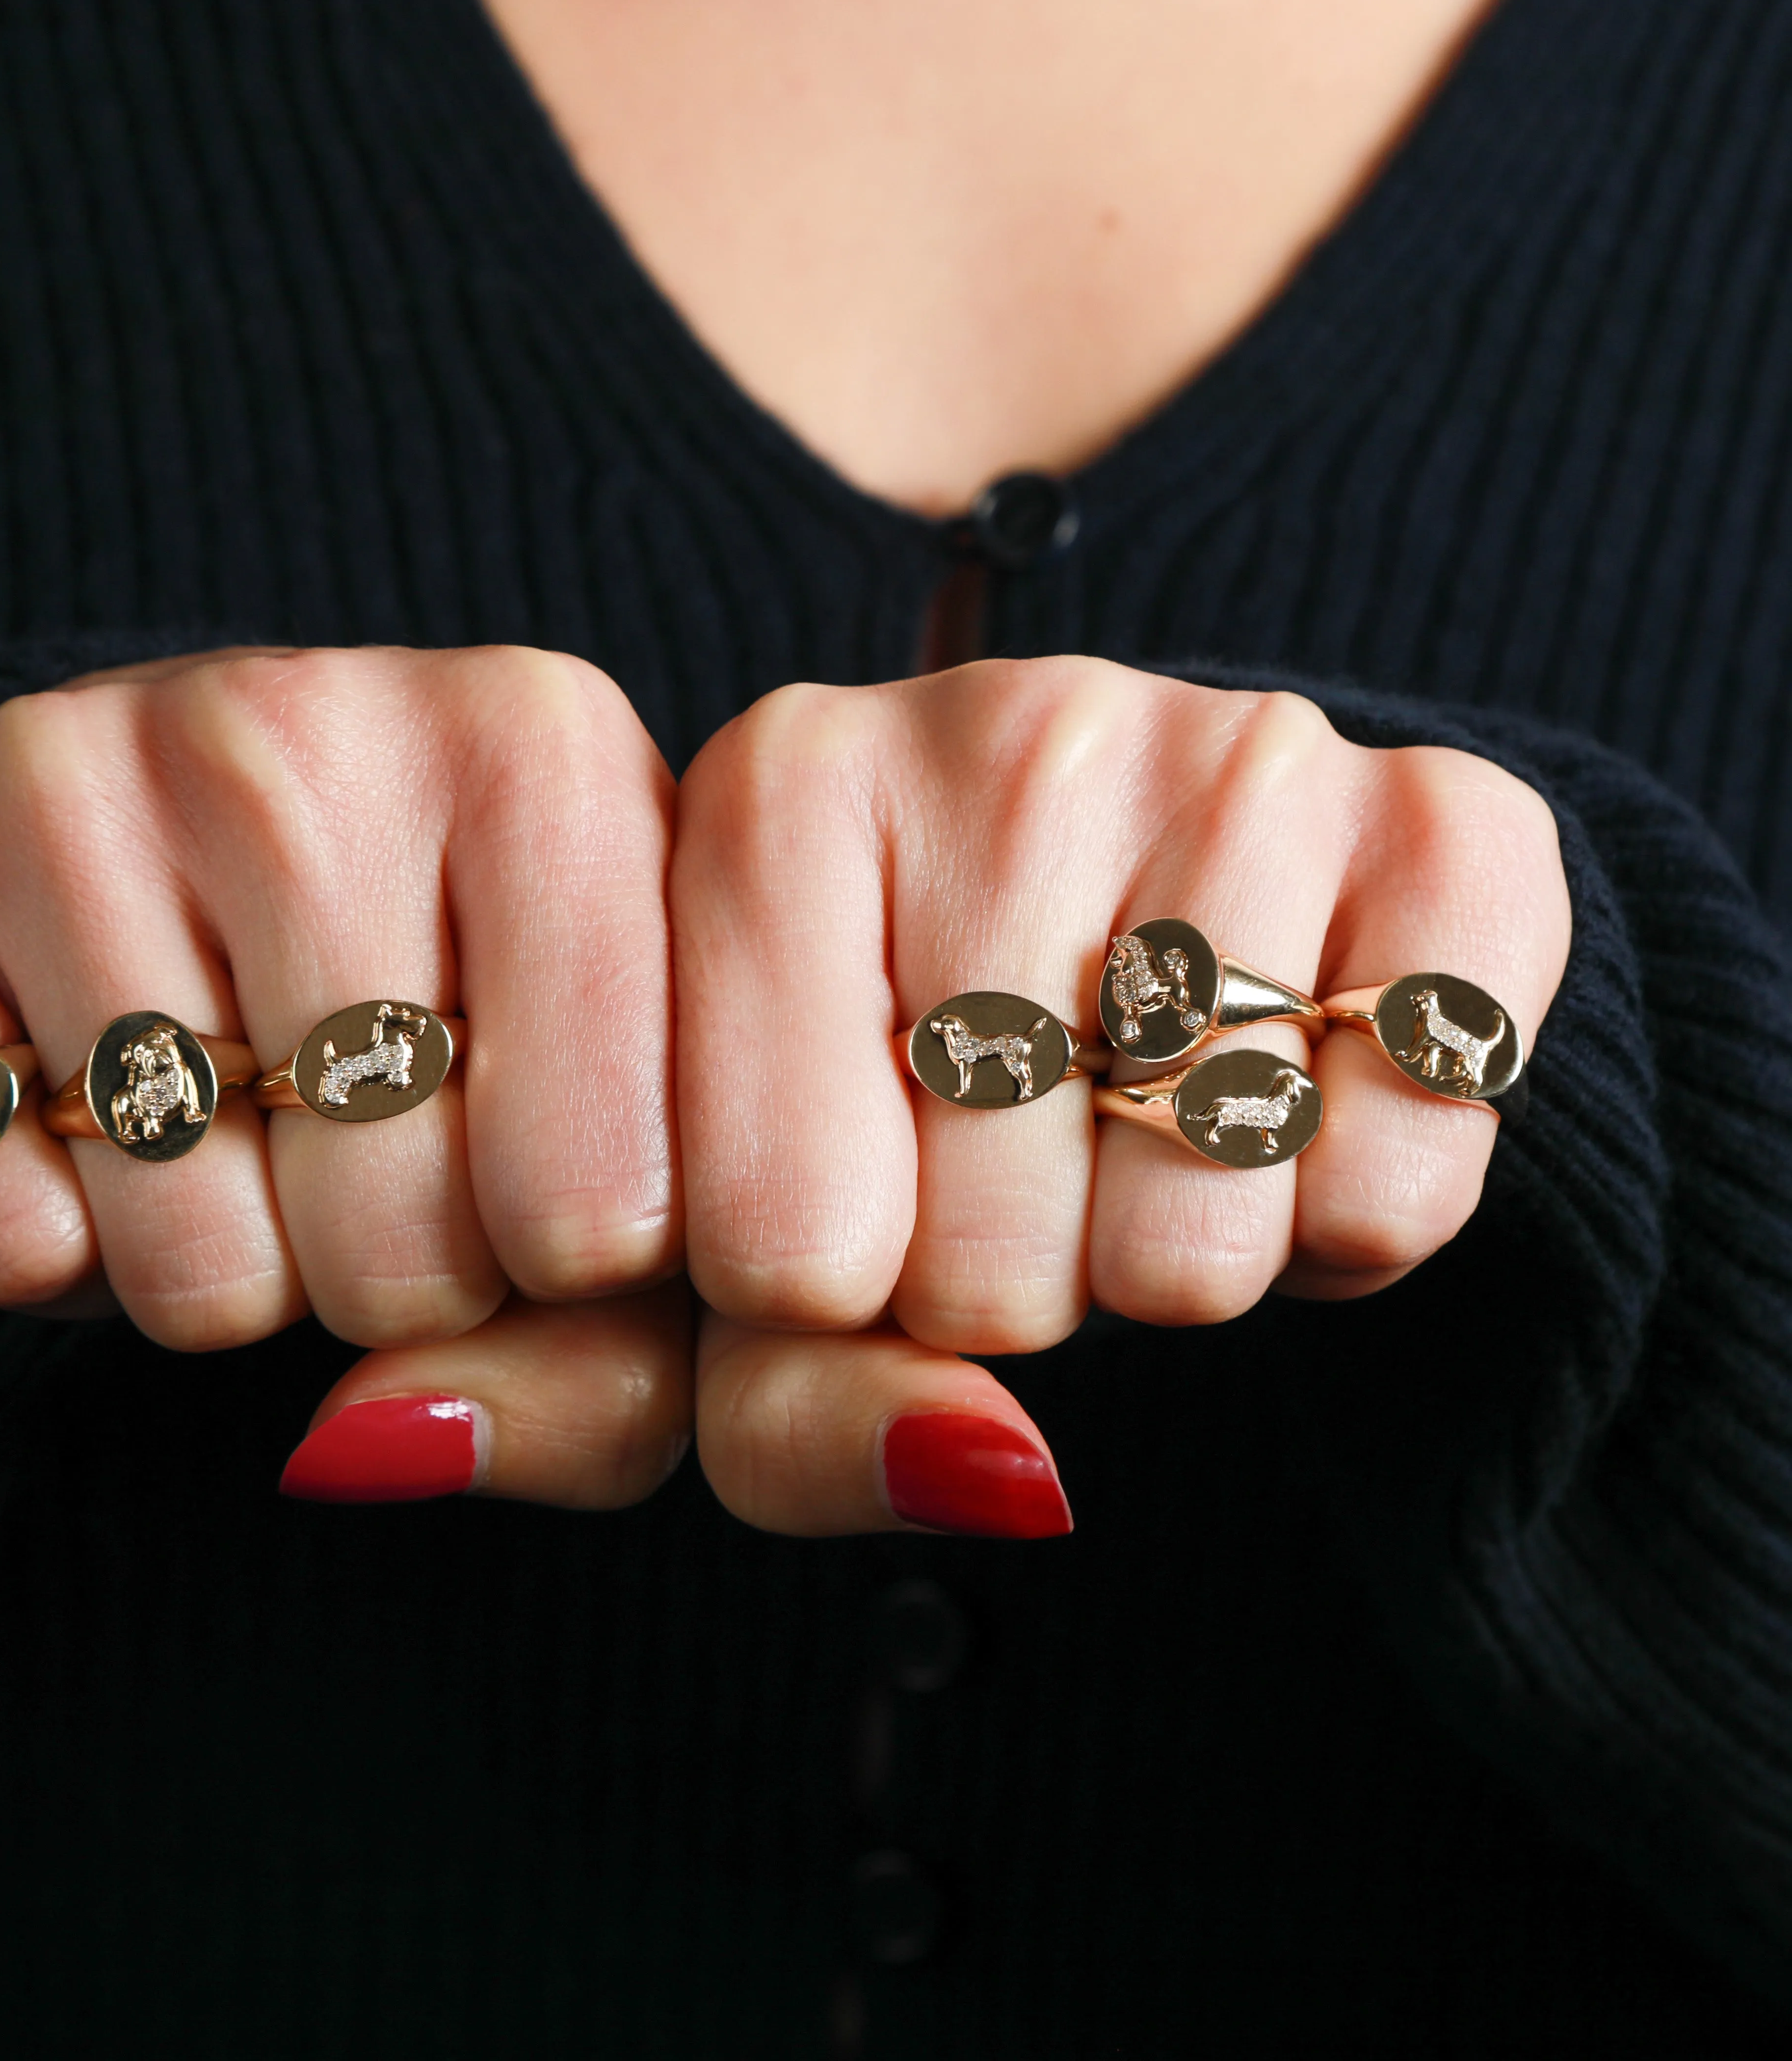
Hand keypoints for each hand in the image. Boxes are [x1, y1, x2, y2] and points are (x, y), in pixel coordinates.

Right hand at [0, 646, 690, 1509]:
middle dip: (391, 1279)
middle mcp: (296, 716)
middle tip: (371, 1158)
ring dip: (221, 1270)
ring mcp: (57, 764)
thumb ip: (615, 1360)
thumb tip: (390, 1439)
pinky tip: (83, 1126)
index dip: (567, 1275)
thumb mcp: (624, 1156)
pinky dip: (38, 1250)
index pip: (598, 1202)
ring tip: (238, 1131)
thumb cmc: (464, 1020)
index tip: (544, 1189)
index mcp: (538, 747)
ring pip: (184, 1253)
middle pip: (391, 1240)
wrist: (221, 855)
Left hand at [672, 657, 1569, 1535]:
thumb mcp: (764, 1252)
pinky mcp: (1444, 820)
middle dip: (999, 1291)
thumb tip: (989, 1475)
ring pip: (1191, 1251)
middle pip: (981, 1271)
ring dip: (1163, 1269)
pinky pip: (1398, 1194)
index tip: (845, 1197)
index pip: (769, 1250)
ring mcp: (1235, 752)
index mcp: (774, 798)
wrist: (1145, 907)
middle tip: (1013, 1164)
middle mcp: (1001, 733)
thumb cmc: (910, 1091)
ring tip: (1136, 1136)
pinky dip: (1344, 1230)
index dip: (821, 1306)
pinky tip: (1287, 1110)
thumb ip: (785, 1415)